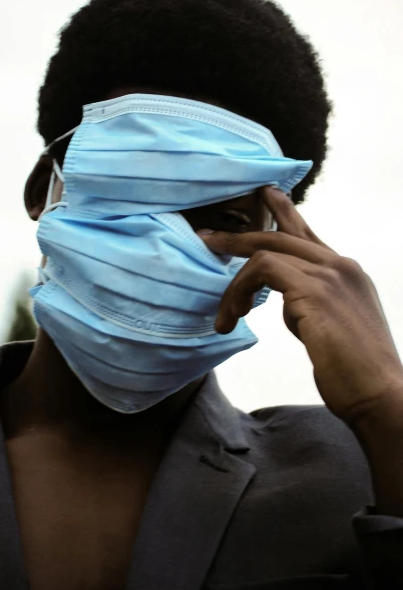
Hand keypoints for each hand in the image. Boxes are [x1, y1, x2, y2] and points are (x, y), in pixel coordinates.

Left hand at [200, 186, 402, 429]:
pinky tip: (234, 316)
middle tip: (208, 237)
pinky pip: (263, 269)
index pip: (307, 233)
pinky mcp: (315, 291)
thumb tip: (285, 300)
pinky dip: (240, 290)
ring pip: (265, 252)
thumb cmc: (354, 372)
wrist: (380, 395)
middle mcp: (340, 265)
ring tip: (223, 314)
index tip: (264, 194)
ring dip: (235, 283)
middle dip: (239, 236)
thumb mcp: (329, 327)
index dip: (283, 212)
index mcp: (347, 272)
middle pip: (281, 234)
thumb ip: (309, 304)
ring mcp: (330, 274)